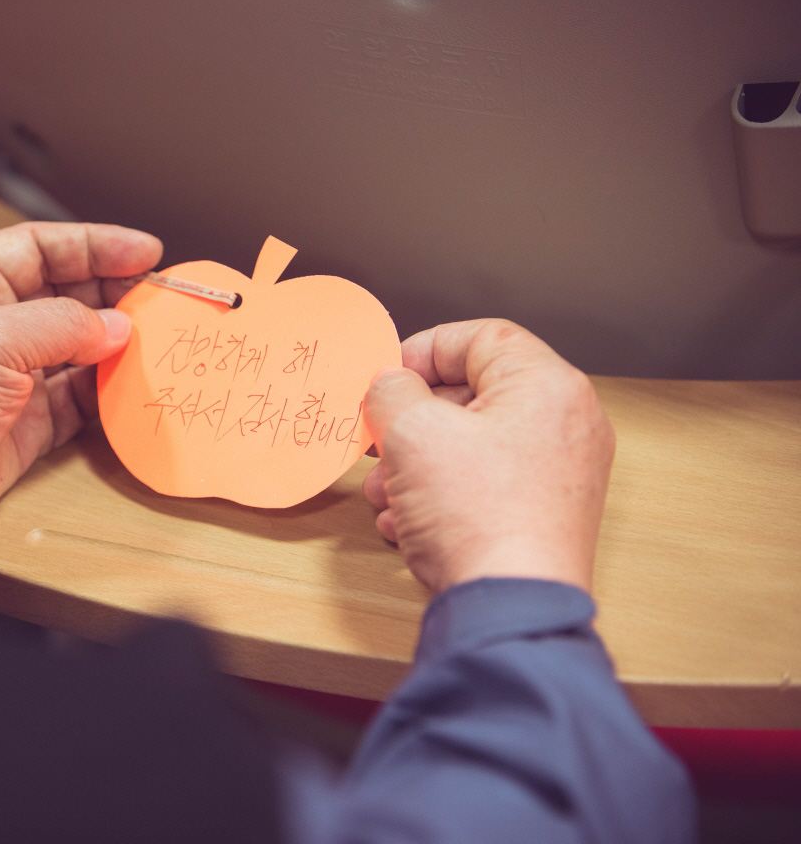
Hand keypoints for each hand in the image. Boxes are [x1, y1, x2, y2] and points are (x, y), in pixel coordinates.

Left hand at [0, 221, 161, 551]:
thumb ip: (62, 325)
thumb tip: (113, 326)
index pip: (40, 248)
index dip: (94, 246)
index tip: (143, 252)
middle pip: (65, 296)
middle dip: (114, 295)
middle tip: (161, 298)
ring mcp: (8, 378)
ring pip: (77, 350)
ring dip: (116, 345)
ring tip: (156, 339)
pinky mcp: (24, 426)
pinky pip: (77, 402)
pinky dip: (107, 393)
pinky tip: (133, 384)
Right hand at [361, 319, 614, 594]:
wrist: (508, 608)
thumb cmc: (477, 519)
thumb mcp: (411, 432)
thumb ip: (392, 391)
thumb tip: (391, 384)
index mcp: (548, 386)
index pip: (480, 336)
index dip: (423, 349)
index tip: (386, 377)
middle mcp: (567, 425)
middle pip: (474, 394)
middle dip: (412, 418)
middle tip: (377, 435)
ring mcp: (561, 474)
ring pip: (473, 444)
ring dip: (418, 462)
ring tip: (386, 492)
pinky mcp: (545, 515)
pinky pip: (486, 484)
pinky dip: (442, 495)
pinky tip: (408, 522)